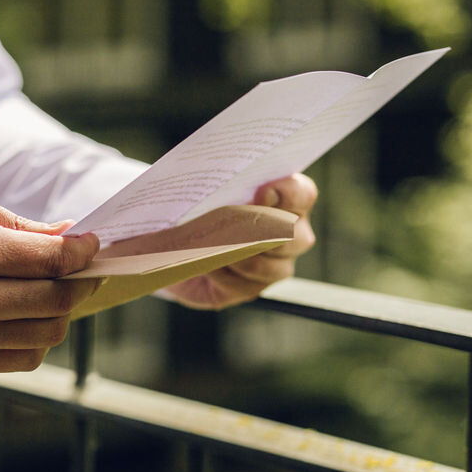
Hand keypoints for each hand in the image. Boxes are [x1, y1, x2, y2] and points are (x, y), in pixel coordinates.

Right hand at [0, 189, 100, 371]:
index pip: (54, 258)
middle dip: (83, 281)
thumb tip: (67, 234)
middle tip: (85, 269)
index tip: (93, 245)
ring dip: (63, 312)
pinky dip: (39, 340)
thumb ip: (13, 222)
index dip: (85, 251)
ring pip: (48, 333)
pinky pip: (23, 359)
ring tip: (54, 293)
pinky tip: (30, 319)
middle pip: (59, 299)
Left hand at [163, 173, 317, 308]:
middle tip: (238, 223)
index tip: (262, 191)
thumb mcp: (200, 191)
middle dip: (267, 229)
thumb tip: (221, 182)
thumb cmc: (191, 209)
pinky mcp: (249, 288)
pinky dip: (225, 274)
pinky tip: (206, 264)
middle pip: (296, 236)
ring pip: (275, 267)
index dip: (288, 193)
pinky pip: (247, 286)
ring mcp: (273, 265)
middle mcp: (288, 234)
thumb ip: (217, 183)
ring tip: (215, 246)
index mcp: (282, 200)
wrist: (170, 246)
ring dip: (245, 256)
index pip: (302, 194)